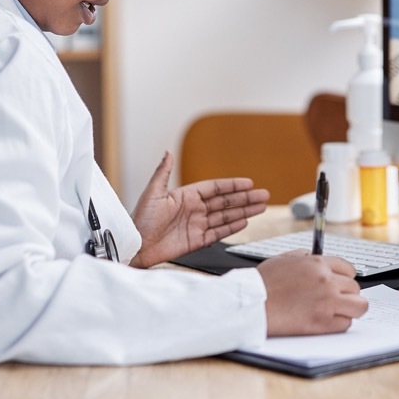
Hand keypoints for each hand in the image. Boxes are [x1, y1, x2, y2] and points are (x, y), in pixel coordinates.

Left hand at [129, 151, 268, 267]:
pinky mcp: (196, 241)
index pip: (215, 188)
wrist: (135, 246)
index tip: (249, 183)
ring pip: (226, 217)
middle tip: (264, 195)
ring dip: (244, 212)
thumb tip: (168, 152)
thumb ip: (163, 173)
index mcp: (186, 196)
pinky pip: (218, 233)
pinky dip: (232, 228)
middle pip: (225, 202)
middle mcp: (194, 209)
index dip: (232, 185)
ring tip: (261, 208)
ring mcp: (196, 225)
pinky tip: (245, 222)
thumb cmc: (139, 219)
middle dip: (245, 198)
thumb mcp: (152, 193)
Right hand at [256, 251, 367, 335]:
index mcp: (317, 263)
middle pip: (355, 288)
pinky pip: (346, 324)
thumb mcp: (283, 258)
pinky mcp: (323, 323)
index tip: (341, 284)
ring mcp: (327, 302)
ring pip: (359, 306)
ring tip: (340, 311)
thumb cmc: (263, 283)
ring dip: (351, 309)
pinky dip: (339, 323)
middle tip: (336, 299)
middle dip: (346, 293)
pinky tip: (327, 321)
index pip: (349, 269)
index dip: (345, 277)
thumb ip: (304, 256)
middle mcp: (326, 281)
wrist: (252, 304)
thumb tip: (314, 257)